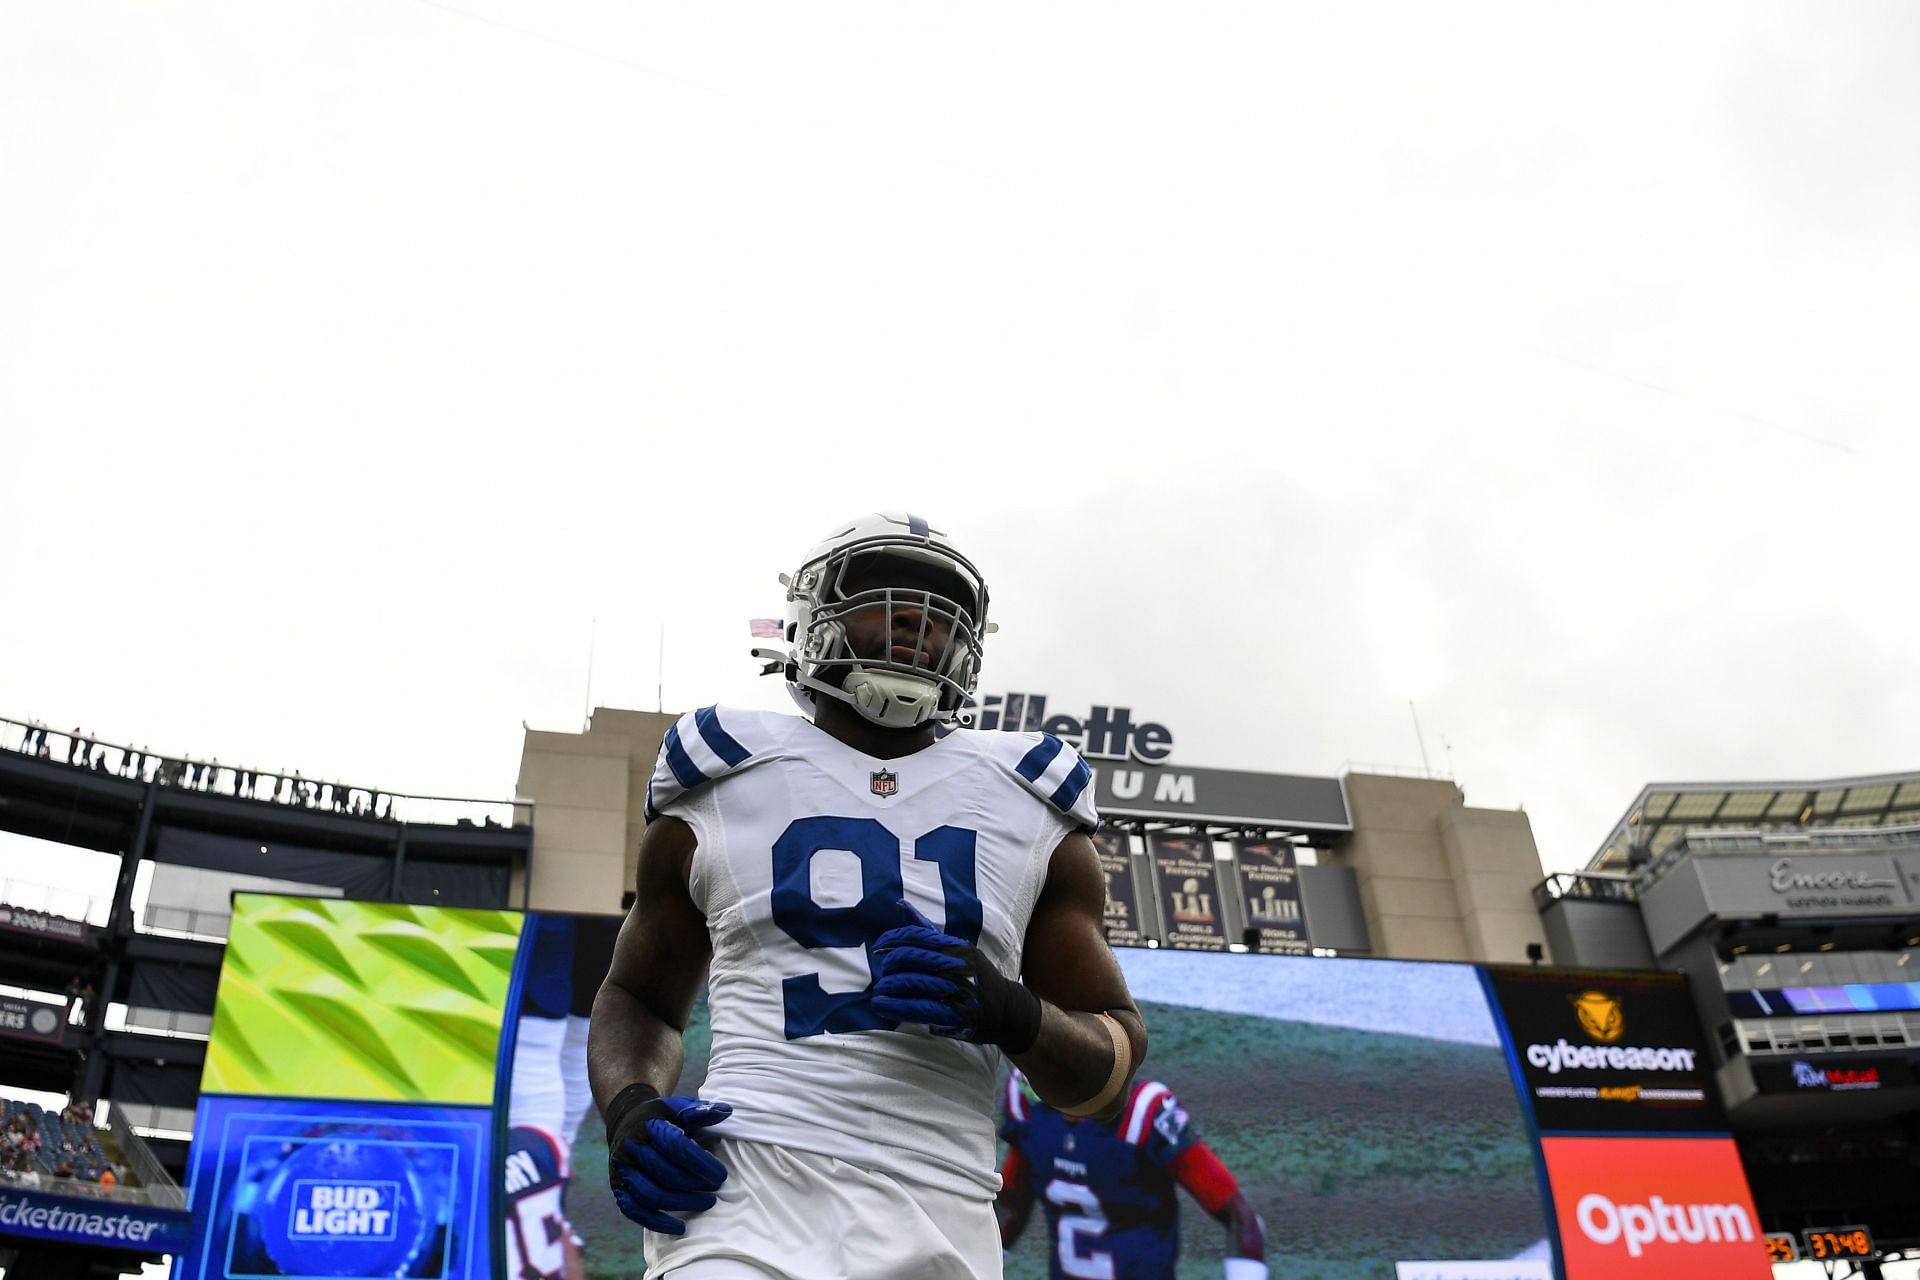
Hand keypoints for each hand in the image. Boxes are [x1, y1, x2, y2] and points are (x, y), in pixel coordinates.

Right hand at [603, 1085, 731, 1234]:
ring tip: (705, 1203)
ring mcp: (623, 1169)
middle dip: (694, 1185)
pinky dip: (656, 1222)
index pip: (676, 1147)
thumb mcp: (680, 1107)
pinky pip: (634, 1210)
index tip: (720, 1175)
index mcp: (650, 1126)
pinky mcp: (618, 1187)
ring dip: (680, 1203)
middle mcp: (632, 1148)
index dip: (700, 1163)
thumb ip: (701, 1111)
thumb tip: (727, 1111)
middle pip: (664, 1173)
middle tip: (715, 1190)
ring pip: (650, 1194)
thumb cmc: (662, 1117)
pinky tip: (679, 1227)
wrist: (627, 1122)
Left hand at [871, 900, 1040, 1052]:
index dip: (893, 939)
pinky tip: (882, 1006)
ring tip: (878, 991)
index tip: (878, 947)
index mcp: (957, 947)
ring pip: (913, 982)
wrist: (1007, 1009)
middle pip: (913, 958)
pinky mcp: (955, 1014)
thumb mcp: (958, 949)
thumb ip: (927, 930)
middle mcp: (958, 965)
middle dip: (891, 963)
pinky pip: (919, 1008)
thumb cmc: (976, 976)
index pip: (919, 935)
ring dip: (890, 986)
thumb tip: (901, 905)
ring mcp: (957, 989)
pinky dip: (896, 1006)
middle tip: (883, 970)